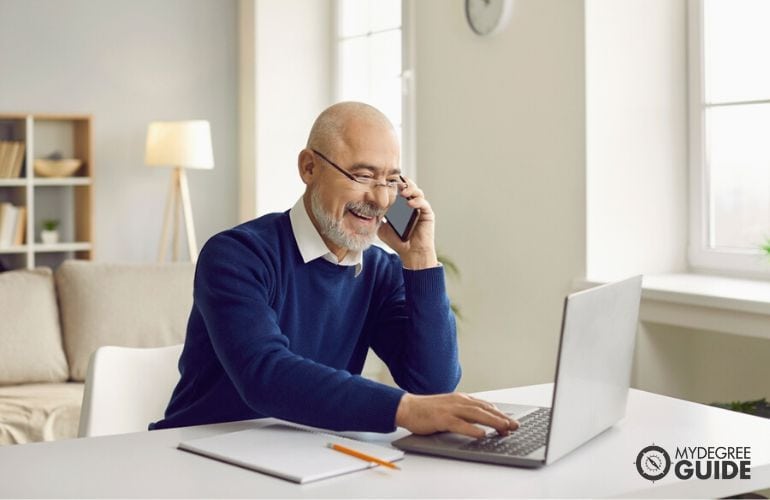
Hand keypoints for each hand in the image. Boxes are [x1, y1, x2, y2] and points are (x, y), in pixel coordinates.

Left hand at [377, 177, 437, 269]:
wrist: (411, 253)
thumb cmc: (398, 241)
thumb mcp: (382, 228)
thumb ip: (376, 218)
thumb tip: (366, 210)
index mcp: (401, 205)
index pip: (398, 189)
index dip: (393, 184)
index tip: (385, 182)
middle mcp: (411, 204)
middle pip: (409, 186)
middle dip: (402, 183)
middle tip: (395, 183)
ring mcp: (420, 208)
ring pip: (418, 192)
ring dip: (410, 189)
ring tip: (403, 193)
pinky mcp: (427, 214)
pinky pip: (424, 203)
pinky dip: (417, 201)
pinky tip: (410, 204)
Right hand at [395, 392, 519, 438]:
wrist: (407, 407)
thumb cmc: (428, 410)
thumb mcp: (450, 408)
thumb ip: (465, 413)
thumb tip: (482, 422)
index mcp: (461, 399)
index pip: (485, 405)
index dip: (500, 413)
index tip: (511, 421)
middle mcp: (459, 401)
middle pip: (485, 409)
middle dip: (502, 417)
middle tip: (515, 426)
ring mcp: (450, 409)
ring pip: (477, 414)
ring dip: (493, 421)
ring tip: (505, 428)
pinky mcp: (442, 419)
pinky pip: (460, 424)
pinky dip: (472, 429)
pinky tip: (481, 434)